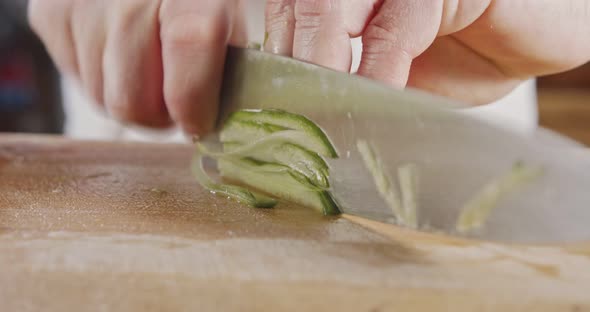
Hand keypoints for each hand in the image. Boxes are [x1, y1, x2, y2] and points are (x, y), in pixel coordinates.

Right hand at [28, 0, 245, 134]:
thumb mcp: (235, 5)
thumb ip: (246, 47)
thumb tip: (242, 99)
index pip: (189, 48)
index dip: (195, 103)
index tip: (201, 123)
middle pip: (131, 100)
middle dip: (160, 117)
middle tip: (178, 103)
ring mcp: (78, 7)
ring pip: (103, 99)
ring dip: (134, 101)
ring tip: (152, 72)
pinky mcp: (48, 17)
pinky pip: (78, 79)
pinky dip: (106, 80)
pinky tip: (123, 54)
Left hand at [265, 0, 589, 103]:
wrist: (539, 32)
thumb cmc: (470, 51)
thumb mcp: (401, 79)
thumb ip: (358, 91)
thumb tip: (312, 127)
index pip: (288, 17)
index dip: (272, 62)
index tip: (263, 109)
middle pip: (300, 8)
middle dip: (288, 67)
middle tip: (282, 120)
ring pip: (331, 7)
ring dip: (320, 67)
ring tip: (320, 115)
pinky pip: (394, 28)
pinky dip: (377, 72)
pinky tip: (373, 102)